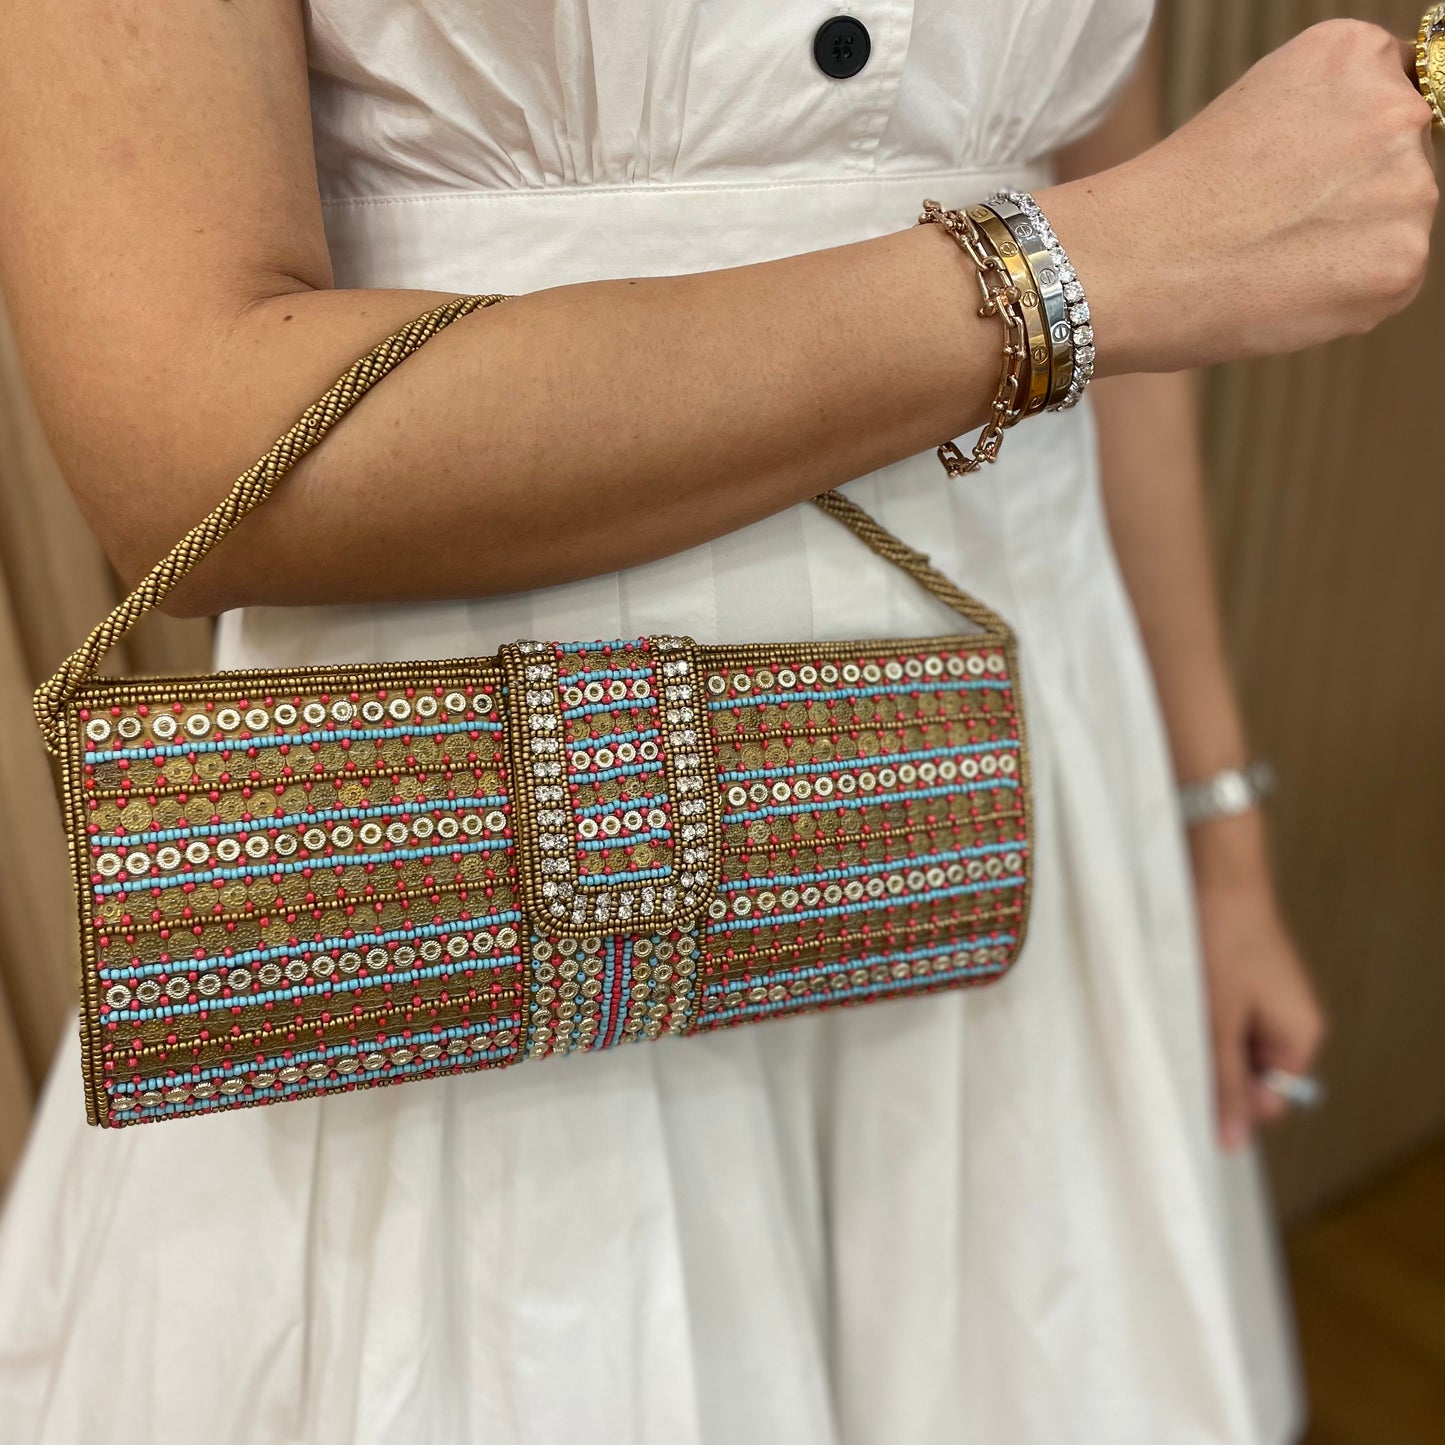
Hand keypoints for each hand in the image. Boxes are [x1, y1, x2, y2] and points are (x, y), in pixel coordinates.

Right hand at [1042, 18, 1438, 373]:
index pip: (1387, 103)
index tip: (1291, 184)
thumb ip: (1325, 124)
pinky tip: (1283, 291)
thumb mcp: (1252, 113)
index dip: (1335, 155)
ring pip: (1397, 228)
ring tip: (1269, 262)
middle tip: (1268, 229)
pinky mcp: (1402, 264)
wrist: (1128, 268)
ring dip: (1347, 251)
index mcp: (1351, 53)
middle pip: (1402, 166)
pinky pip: (1388, 285)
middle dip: (1348, 201)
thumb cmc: (1166, 204)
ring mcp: (1407, 188)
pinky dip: (1343, 299)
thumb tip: (1361, 176)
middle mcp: (1395, 109)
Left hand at [1191, 815, 1327, 1151]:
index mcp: (1298, 1038)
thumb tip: (1232, 1142)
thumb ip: (1223, 1082)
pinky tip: (1173, 1001)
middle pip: (1246, 1073)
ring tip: (1172, 1018)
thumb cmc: (1219, 943)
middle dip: (1210, 1068)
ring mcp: (1265, 999)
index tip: (1187, 1091)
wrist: (1214, 872)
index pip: (1267, 1100)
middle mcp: (1288, 1022)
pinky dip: (1196, 1014)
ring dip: (1199, 1039)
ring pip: (1227, 1043)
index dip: (1229, 1102)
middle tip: (1174, 1049)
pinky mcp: (1240, 980)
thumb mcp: (1216, 1021)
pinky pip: (1220, 1015)